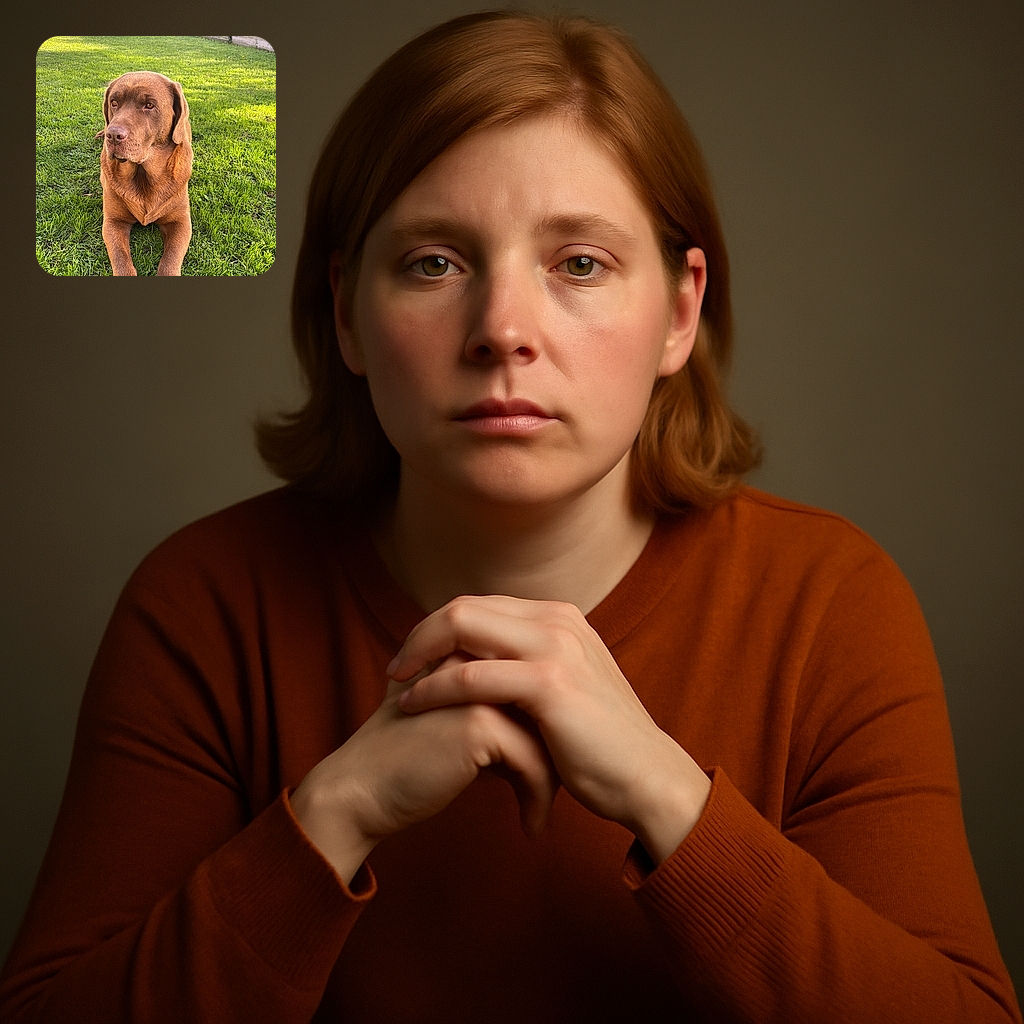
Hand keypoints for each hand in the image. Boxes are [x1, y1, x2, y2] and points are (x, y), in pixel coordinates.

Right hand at [291, 658, 558, 883]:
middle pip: (544, 705)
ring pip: (546, 732)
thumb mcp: (452, 724)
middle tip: (555, 793)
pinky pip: (533, 760)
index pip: (530, 685)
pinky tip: (532, 826)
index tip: (548, 770)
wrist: (358, 792)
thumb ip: (492, 710)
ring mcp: (477, 689)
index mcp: (465, 653)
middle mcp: (473, 661)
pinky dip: (538, 797)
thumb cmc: (405, 765)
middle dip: (556, 752)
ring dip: (552, 779)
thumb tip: (547, 729)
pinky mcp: (478, 722)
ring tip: (542, 810)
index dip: (546, 730)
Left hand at [390, 595, 710, 861]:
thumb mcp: (566, 687)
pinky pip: (471, 676)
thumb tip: (479, 663)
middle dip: (420, 635)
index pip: (480, 605)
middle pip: (464, 607)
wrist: (646, 777)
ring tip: (396, 687)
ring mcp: (554, 647)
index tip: (413, 658)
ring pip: (461, 628)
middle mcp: (556, 620)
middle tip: (394, 668)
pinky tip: (413, 707)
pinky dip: (434, 689)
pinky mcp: (549, 684)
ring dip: (419, 657)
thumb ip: (530, 665)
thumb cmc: (601, 743)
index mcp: (559, 617)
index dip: (438, 628)